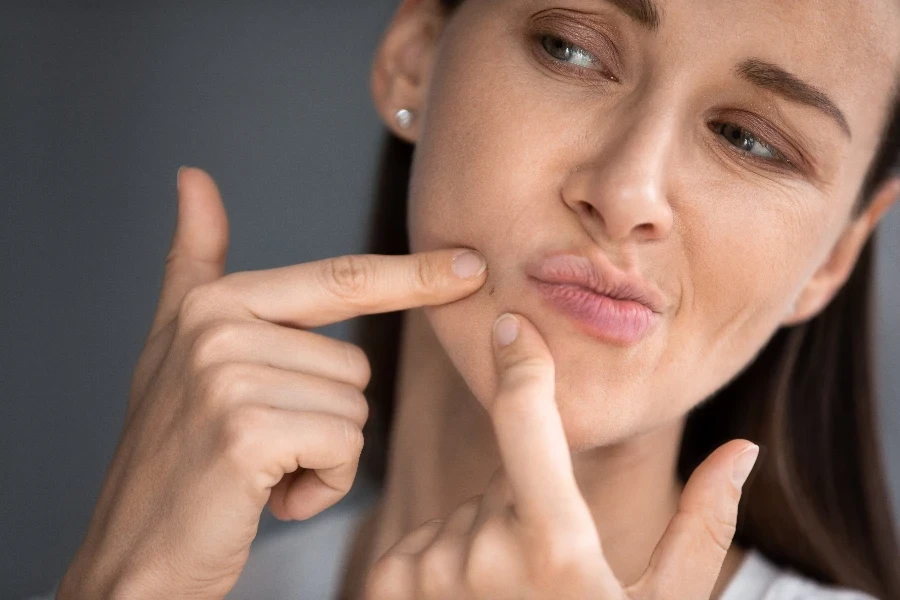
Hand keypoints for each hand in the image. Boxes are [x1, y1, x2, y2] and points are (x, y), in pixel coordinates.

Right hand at [56, 167, 487, 599]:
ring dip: (322, 457)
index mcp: (216, 302)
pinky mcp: (248, 430)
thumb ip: (193, 263)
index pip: (341, 279)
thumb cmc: (170, 455)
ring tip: (260, 470)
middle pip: (355, 367)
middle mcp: (218, 327)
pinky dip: (320, 486)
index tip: (473, 266)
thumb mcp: (174, 347)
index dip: (412, 275)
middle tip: (262, 446)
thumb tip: (194, 178)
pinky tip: (266, 496)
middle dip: (325, 420)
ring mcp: (230, 376)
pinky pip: (345, 449)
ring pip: (354, 411)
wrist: (135, 553)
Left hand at [365, 313, 758, 599]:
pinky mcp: (389, 583)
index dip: (522, 367)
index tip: (512, 329)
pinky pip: (424, 536)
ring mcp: (429, 571)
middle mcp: (481, 555)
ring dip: (487, 538)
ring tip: (512, 598)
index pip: (527, 423)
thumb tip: (742, 450)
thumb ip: (703, 527)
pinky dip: (445, 558)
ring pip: (465, 513)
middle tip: (547, 570)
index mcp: (555, 549)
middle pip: (505, 480)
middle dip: (526, 504)